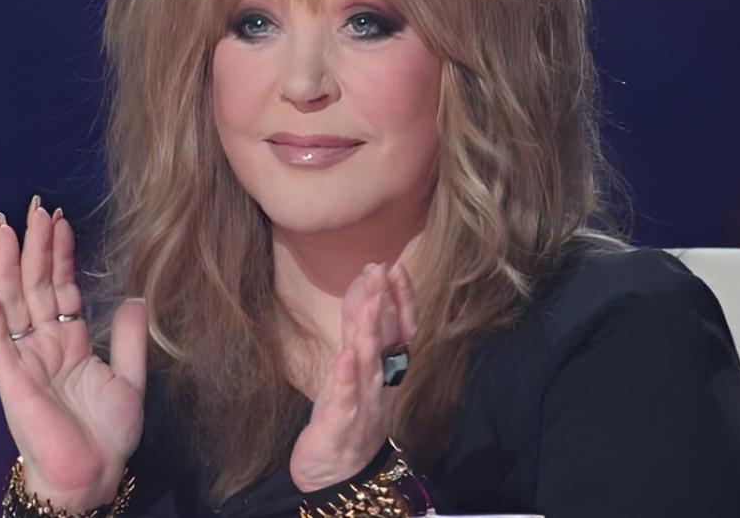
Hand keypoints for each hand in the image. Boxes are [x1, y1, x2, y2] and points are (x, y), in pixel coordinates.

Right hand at [0, 197, 146, 510]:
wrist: (91, 476)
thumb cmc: (107, 437)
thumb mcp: (129, 379)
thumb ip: (128, 338)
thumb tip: (134, 295)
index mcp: (70, 342)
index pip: (63, 286)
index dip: (62, 253)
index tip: (62, 218)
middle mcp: (43, 344)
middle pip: (35, 284)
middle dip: (35, 244)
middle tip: (34, 205)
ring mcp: (24, 358)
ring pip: (12, 300)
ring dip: (9, 262)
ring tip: (6, 225)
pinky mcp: (10, 377)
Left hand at [289, 262, 417, 491]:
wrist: (339, 474)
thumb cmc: (349, 412)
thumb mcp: (354, 362)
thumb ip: (359, 325)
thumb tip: (365, 284)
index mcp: (384, 367)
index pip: (399, 326)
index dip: (400, 297)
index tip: (395, 266)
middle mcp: (379, 381)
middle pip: (387, 338)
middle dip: (386, 303)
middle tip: (383, 270)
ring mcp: (363, 402)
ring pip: (370, 363)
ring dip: (369, 331)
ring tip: (369, 302)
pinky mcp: (340, 423)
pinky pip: (346, 398)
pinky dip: (348, 378)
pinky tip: (346, 358)